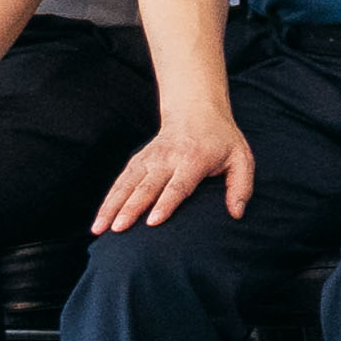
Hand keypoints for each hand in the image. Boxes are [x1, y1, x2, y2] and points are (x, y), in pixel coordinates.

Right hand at [94, 107, 258, 234]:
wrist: (196, 111)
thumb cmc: (223, 141)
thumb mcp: (242, 159)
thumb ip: (241, 186)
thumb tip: (237, 214)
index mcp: (194, 160)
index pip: (178, 186)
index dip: (165, 204)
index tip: (152, 222)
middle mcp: (167, 159)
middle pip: (147, 187)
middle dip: (131, 208)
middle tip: (118, 229)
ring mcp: (149, 159)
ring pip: (127, 184)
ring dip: (111, 206)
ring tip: (99, 229)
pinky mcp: (138, 160)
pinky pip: (120, 181)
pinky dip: (108, 200)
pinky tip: (100, 219)